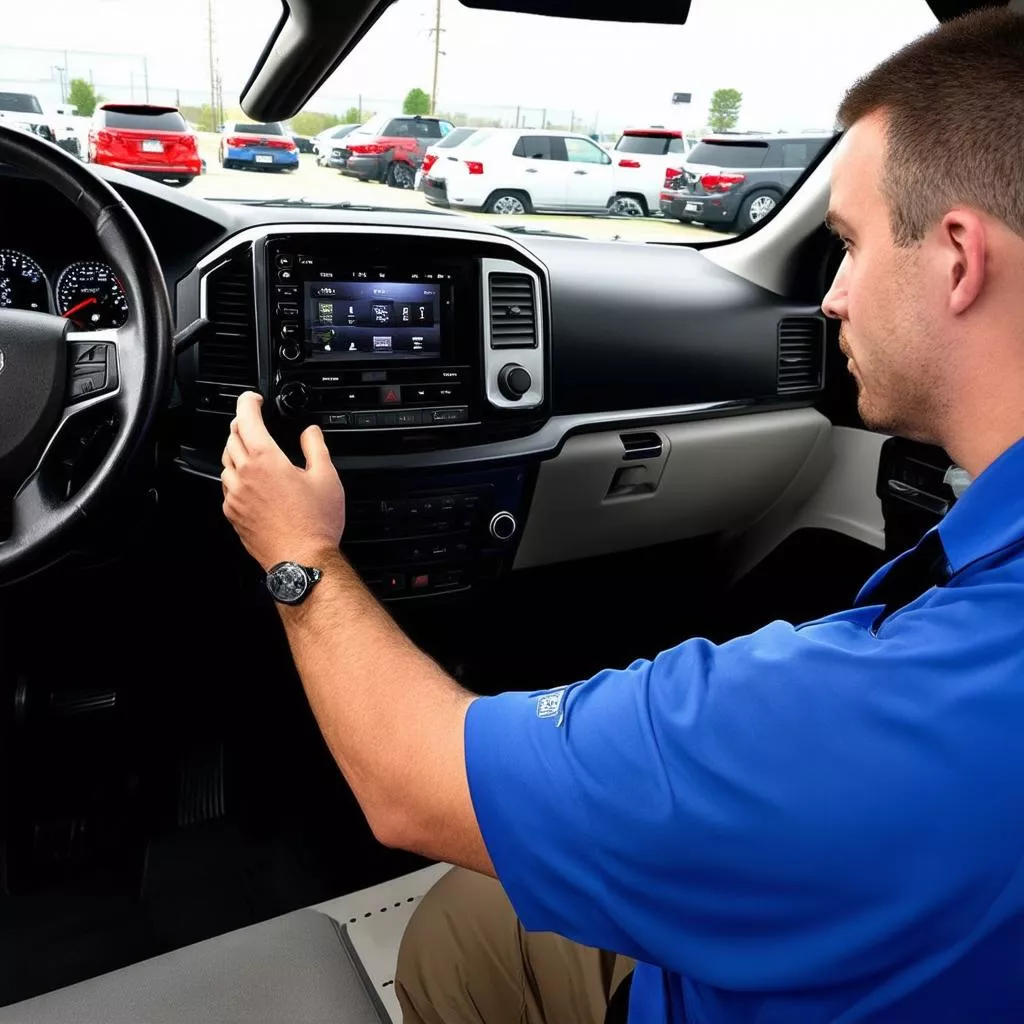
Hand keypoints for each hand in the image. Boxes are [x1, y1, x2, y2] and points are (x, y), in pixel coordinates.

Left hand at [221, 392, 344, 570]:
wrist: (301, 560)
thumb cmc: (315, 523)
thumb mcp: (326, 477)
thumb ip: (315, 447)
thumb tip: (310, 432)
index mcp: (265, 460)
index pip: (246, 418)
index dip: (247, 402)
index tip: (253, 398)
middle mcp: (243, 475)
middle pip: (232, 437)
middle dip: (242, 423)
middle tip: (254, 420)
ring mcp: (234, 496)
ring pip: (226, 461)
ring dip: (237, 449)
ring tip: (253, 450)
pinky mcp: (232, 514)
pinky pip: (227, 486)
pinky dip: (236, 476)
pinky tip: (251, 481)